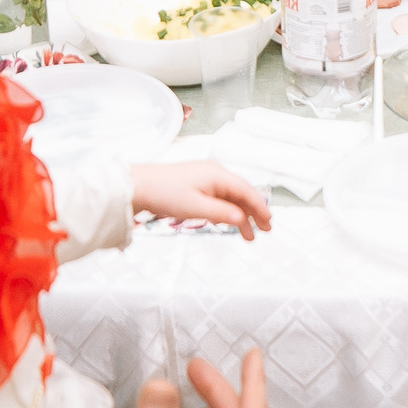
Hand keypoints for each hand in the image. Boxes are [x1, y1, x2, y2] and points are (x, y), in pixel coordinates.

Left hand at [130, 162, 273, 238]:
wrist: (138, 186)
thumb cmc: (165, 192)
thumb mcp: (196, 207)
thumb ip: (221, 213)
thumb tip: (242, 218)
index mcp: (218, 174)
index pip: (246, 191)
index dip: (260, 208)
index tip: (269, 223)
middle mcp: (215, 173)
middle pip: (241, 193)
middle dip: (254, 212)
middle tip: (265, 230)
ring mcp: (205, 178)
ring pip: (230, 197)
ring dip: (240, 214)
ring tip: (247, 234)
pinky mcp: (197, 184)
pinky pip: (219, 197)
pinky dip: (227, 211)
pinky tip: (227, 222)